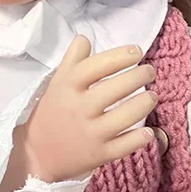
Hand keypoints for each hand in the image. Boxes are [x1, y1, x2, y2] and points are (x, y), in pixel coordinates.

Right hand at [19, 35, 157, 183]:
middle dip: (139, 76)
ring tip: (152, 96)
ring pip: (125, 116)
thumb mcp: (57, 83)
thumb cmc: (52, 112)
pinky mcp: (99, 154)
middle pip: (116, 89)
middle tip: (150, 71)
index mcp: (68, 87)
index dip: (120, 56)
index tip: (137, 51)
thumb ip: (72, 60)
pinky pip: (125, 146)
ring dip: (144, 103)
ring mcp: (90, 133)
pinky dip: (139, 138)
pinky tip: (148, 131)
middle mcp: (80, 108)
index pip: (97, 66)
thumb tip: (85, 37)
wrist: (37, 153)